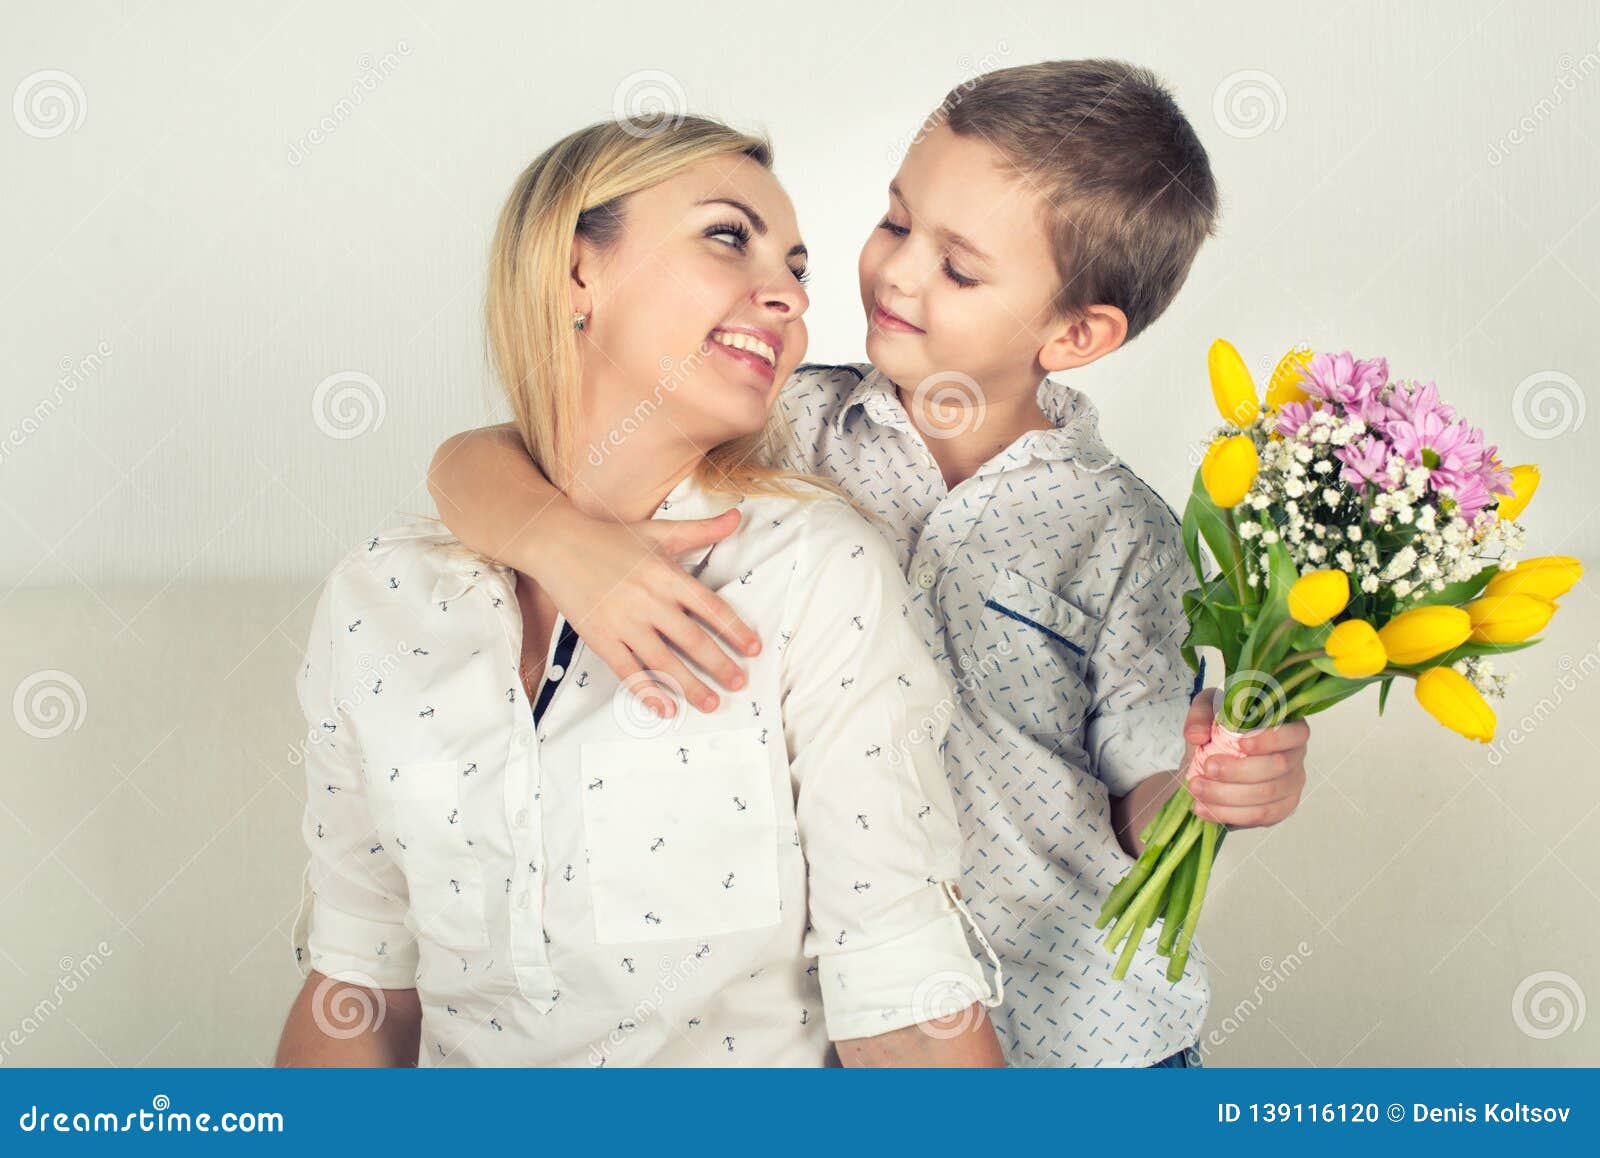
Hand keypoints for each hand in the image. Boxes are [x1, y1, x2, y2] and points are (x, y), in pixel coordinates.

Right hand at [543, 507, 760, 716]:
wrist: (559, 544)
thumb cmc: (613, 538)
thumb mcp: (660, 532)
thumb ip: (702, 530)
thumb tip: (737, 516)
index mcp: (667, 575)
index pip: (711, 608)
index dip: (735, 630)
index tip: (754, 649)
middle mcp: (649, 601)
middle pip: (692, 640)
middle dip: (720, 665)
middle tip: (740, 683)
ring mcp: (623, 622)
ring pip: (663, 662)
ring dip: (690, 686)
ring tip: (711, 704)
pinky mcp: (601, 638)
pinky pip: (628, 671)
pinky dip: (648, 692)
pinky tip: (666, 708)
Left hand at [1179, 689, 1308, 827]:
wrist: (1212, 758)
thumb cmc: (1219, 729)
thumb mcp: (1207, 711)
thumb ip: (1200, 716)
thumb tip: (1197, 736)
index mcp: (1288, 727)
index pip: (1295, 734)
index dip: (1271, 741)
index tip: (1240, 744)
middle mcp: (1295, 756)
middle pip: (1277, 768)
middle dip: (1237, 771)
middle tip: (1206, 768)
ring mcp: (1291, 785)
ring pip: (1266, 796)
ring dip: (1227, 795)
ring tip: (1196, 789)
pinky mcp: (1280, 808)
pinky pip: (1260, 817)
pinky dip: (1230, 814)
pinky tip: (1205, 808)